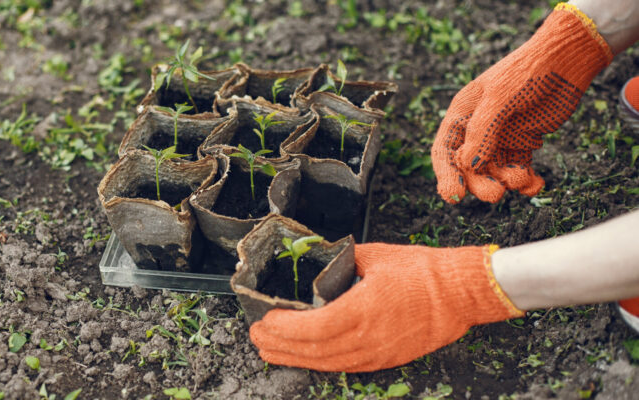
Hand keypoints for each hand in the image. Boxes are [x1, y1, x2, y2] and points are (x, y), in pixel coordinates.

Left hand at [248, 243, 523, 372]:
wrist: (462, 293)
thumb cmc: (423, 272)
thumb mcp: (375, 256)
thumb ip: (341, 260)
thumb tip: (317, 258)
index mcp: (364, 310)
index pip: (314, 327)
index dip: (284, 328)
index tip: (265, 320)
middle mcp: (368, 338)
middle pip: (313, 351)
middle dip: (279, 345)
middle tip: (256, 336)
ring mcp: (377, 354)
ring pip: (326, 363)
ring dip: (294, 358)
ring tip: (269, 351)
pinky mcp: (385, 360)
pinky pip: (344, 366)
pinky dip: (319, 362)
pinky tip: (304, 357)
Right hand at [432, 4, 612, 202]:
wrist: (565, 60)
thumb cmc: (526, 72)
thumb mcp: (499, 97)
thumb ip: (482, 131)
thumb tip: (468, 164)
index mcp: (462, 115)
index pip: (445, 151)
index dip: (446, 175)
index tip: (454, 196)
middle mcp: (477, 129)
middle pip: (470, 168)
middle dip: (480, 184)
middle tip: (495, 194)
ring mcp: (500, 137)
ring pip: (495, 172)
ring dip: (507, 181)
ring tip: (524, 179)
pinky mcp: (523, 142)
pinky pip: (519, 169)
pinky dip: (527, 182)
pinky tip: (537, 185)